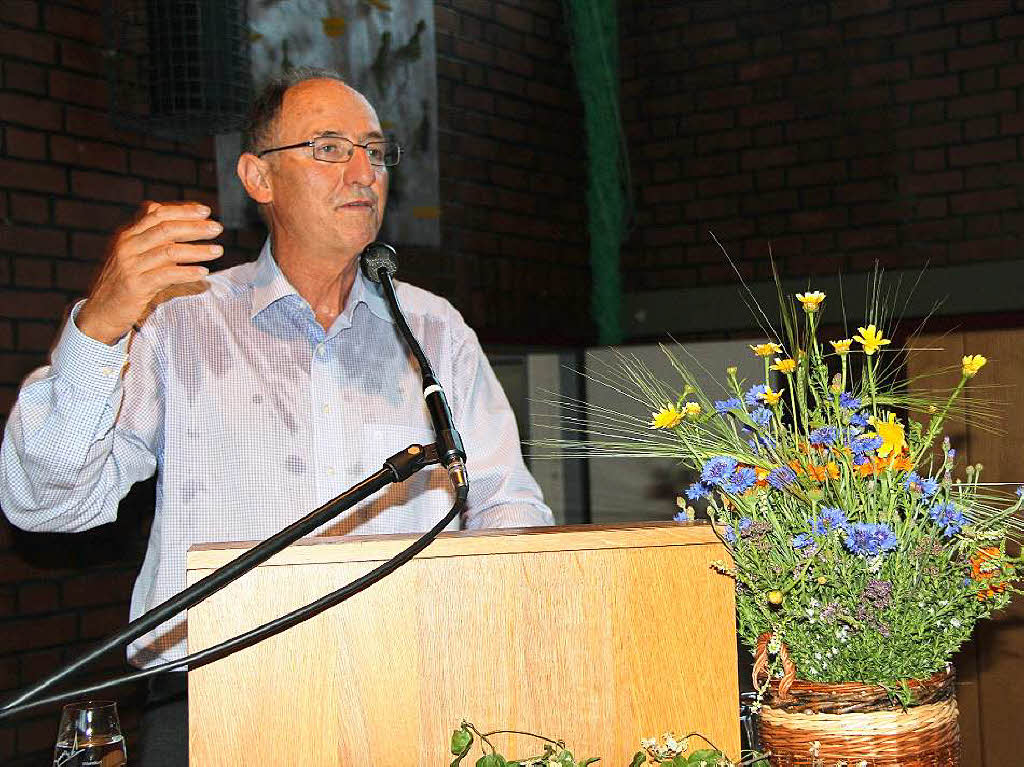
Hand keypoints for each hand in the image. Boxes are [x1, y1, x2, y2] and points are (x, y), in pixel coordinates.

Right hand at [76, 201, 223, 343]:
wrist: (100, 311)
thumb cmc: (124, 281)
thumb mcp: (134, 254)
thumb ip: (151, 236)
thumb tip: (170, 214)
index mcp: (129, 235)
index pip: (157, 214)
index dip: (183, 211)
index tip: (206, 211)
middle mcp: (128, 246)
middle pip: (166, 229)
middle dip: (195, 227)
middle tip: (217, 228)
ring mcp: (131, 265)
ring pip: (169, 251)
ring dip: (197, 250)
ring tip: (218, 250)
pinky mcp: (136, 286)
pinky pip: (166, 276)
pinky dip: (187, 273)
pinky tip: (203, 272)